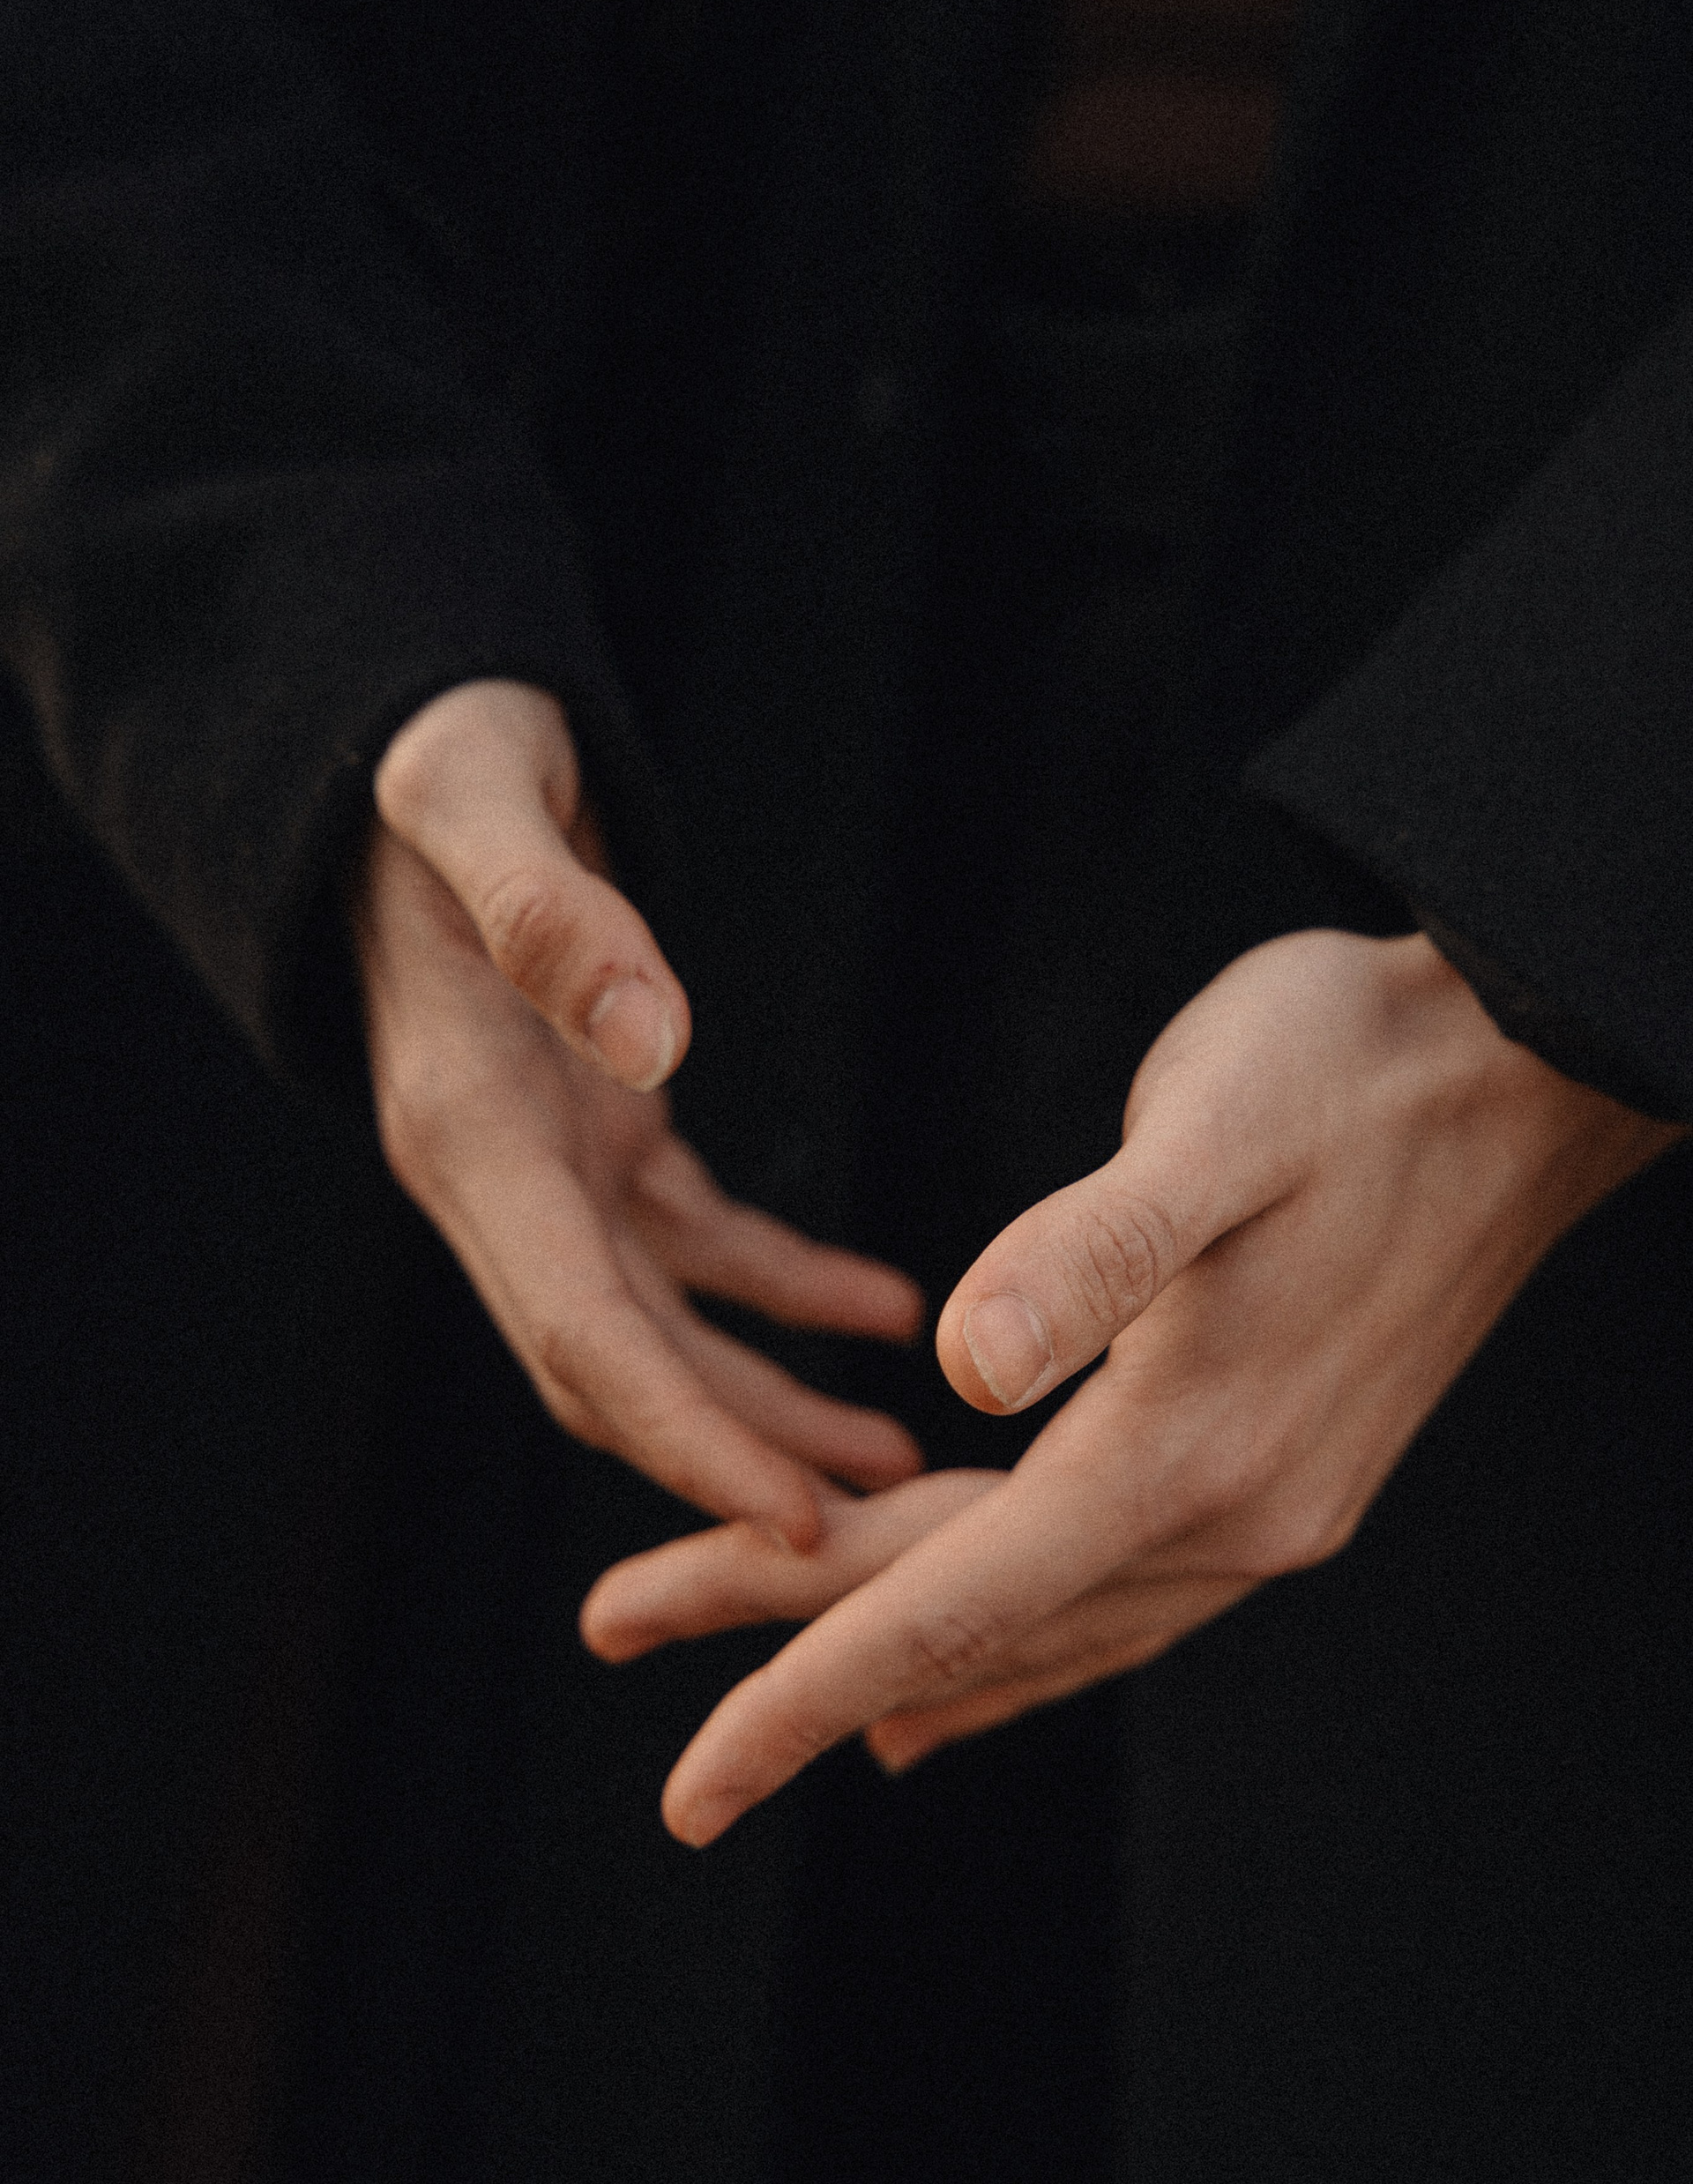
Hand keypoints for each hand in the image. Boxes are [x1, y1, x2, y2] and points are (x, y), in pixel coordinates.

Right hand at [355, 679, 922, 1547]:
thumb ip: (547, 910)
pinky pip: (693, 1242)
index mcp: (470, 1126)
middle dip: (735, 1460)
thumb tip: (648, 1034)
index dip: (690, 1438)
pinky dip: (781, 1286)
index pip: (582, 1331)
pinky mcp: (591, 1127)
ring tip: (894, 1458)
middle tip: (878, 1535)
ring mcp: (541, 1159)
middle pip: (618, 1366)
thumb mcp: (474, 795)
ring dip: (762, 1401)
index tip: (796, 1524)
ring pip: (657, 1328)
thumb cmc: (433, 757)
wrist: (390, 751)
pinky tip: (876, 1309)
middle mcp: (495, 1174)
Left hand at [579, 929, 1682, 1839]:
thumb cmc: (1349, 1068)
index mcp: (1188, 1442)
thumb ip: (1092, 1252)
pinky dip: (1015, 1636)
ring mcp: (1270, 1503)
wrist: (1520, 1070)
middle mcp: (1234, 1511)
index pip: (954, 1596)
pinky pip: (1115, 1596)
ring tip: (775, 1694)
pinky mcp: (1283, 1468)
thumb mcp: (1215, 1128)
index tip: (687, 1779)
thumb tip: (962, 1364)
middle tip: (614, 1621)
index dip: (803, 1681)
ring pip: (1042, 1618)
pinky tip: (967, 1660)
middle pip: (971, 1610)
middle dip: (788, 1639)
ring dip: (897, 1648)